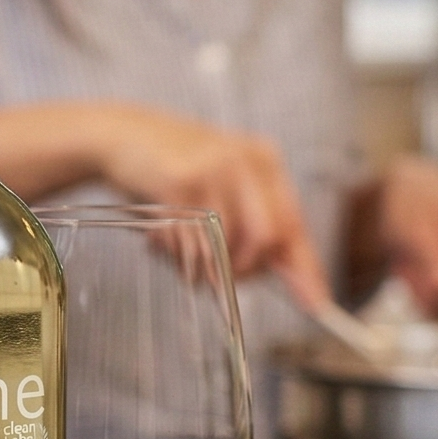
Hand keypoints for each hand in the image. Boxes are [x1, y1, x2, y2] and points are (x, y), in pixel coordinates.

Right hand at [0, 101, 330, 306]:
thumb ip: (254, 223)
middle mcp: (246, 161)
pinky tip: (161, 241)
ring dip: (204, 265)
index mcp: (264, 160)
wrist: (120, 134)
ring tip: (180, 252)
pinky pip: (192, 242)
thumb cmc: (175, 166)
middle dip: (246, 271)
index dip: (306, 269)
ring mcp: (213, 169)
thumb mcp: (223, 184)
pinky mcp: (180, 182)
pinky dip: (178, 255)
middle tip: (224, 280)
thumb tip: (288, 276)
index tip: (317, 304)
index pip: (294, 224)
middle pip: (267, 239)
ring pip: (227, 246)